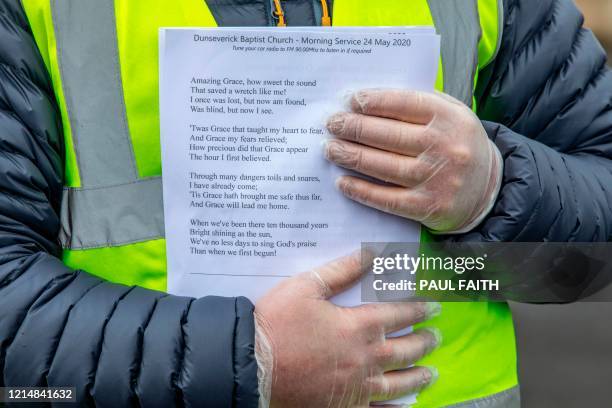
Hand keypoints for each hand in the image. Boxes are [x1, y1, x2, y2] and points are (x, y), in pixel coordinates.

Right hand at [255, 251, 440, 407]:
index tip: (434, 306)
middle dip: (425, 342)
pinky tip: (405, 406)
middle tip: (437, 336)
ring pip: (398, 383)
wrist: (251, 365)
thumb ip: (342, 271)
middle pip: (405, 350)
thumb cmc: (277, 323)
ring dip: (418, 376)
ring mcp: (357, 387)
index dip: (419, 308)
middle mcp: (365, 359)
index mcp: (358, 327)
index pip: (398, 314)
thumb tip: (370, 254)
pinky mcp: (343, 407)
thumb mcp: (307, 287)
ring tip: (432, 373)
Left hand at [325, 89, 502, 232]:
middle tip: (332, 124)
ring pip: (384, 166)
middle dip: (354, 128)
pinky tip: (343, 182)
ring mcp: (436, 179)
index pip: (406, 104)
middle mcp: (445, 147)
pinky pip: (387, 198)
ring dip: (351, 156)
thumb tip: (369, 100)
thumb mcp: (452, 116)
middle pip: (389, 135)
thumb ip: (419, 105)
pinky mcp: (428, 207)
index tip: (351, 100)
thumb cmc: (459, 145)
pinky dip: (362, 190)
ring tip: (330, 149)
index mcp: (451, 118)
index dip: (375, 101)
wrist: (489, 190)